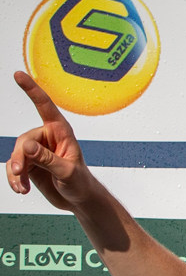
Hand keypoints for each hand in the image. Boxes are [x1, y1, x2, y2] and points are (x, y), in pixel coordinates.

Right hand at [7, 73, 99, 211]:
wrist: (79, 200)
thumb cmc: (81, 183)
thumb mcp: (67, 172)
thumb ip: (47, 159)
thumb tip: (27, 146)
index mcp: (61, 132)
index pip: (44, 106)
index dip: (31, 89)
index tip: (18, 74)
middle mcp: (47, 137)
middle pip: (24, 141)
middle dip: (20, 158)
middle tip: (20, 173)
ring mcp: (37, 150)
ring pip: (16, 155)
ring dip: (16, 173)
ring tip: (23, 188)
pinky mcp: (29, 163)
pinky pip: (14, 167)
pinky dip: (14, 179)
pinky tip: (21, 189)